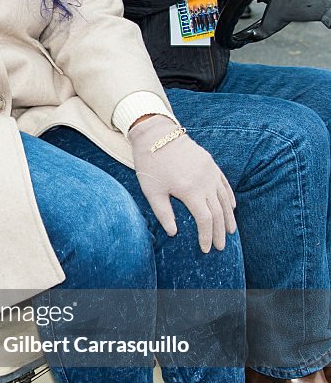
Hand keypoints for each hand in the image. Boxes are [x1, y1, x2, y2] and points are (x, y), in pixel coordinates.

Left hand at [128, 115, 235, 253]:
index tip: (206, 249)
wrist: (156, 133)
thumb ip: (164, 214)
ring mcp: (210, 171)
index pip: (205, 220)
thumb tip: (174, 233)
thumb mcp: (152, 192)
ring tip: (231, 232)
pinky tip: (231, 207)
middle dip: (220, 232)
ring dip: (228, 217)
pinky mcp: (211, 163)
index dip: (207, 236)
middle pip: (218, 212)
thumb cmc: (150, 163)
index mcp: (190, 190)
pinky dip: (229, 197)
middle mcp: (205, 182)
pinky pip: (224, 184)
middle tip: (221, 247)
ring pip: (224, 199)